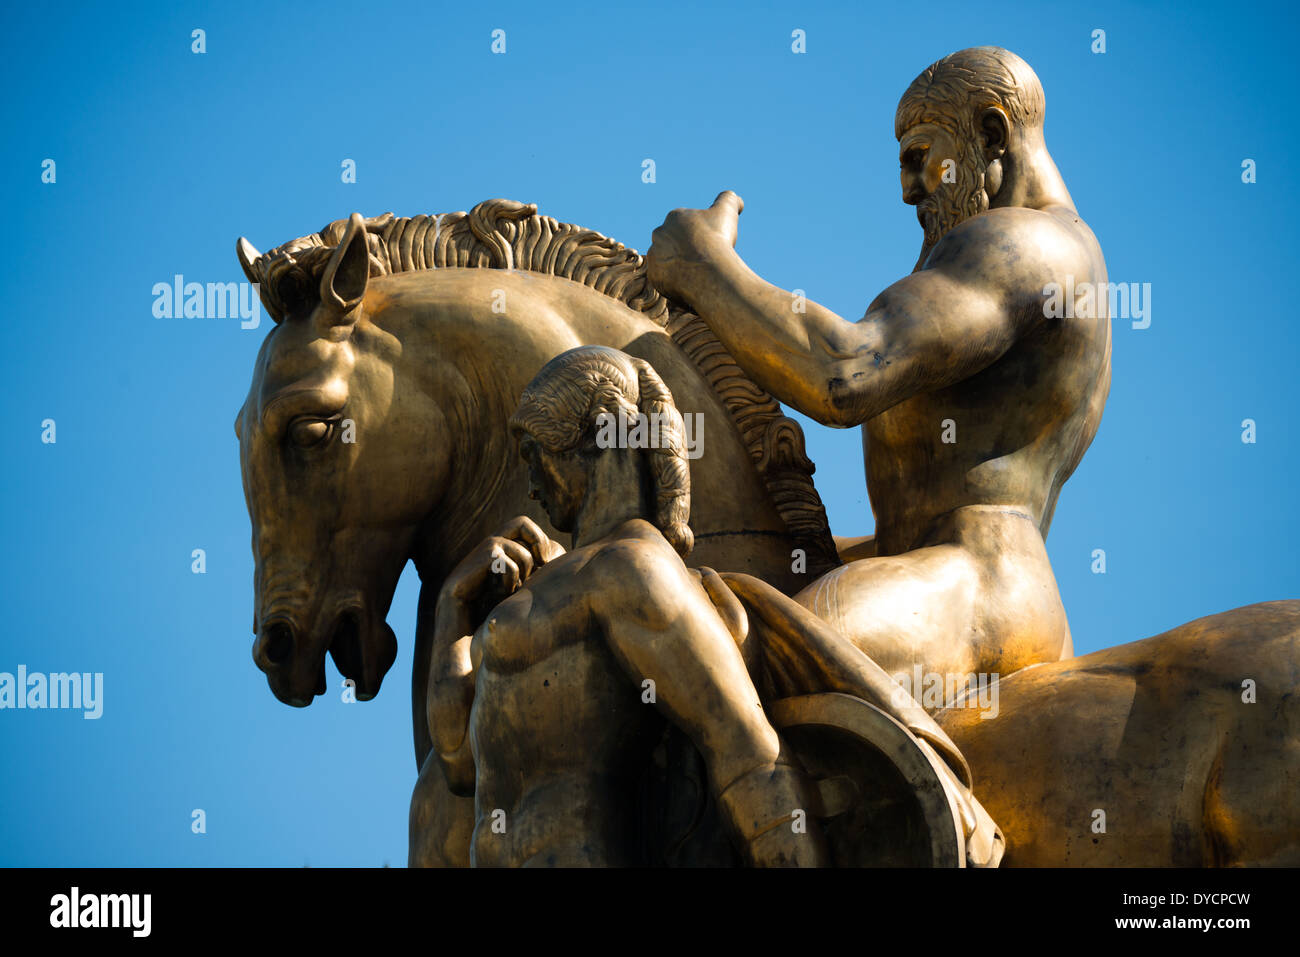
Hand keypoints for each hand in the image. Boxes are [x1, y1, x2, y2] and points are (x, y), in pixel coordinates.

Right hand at [442, 515, 563, 605]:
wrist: (460, 619)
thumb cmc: (490, 606)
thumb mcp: (516, 586)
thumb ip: (532, 570)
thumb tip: (557, 555)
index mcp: (500, 546)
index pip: (524, 527)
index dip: (541, 540)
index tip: (546, 562)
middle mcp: (492, 543)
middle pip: (520, 522)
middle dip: (538, 541)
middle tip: (544, 562)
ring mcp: (485, 550)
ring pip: (522, 553)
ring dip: (524, 574)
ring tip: (513, 590)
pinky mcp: (480, 560)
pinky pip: (509, 566)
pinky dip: (510, 583)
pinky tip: (499, 594)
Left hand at [646, 190, 743, 301]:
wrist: (709, 272)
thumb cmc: (718, 240)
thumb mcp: (728, 211)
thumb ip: (730, 199)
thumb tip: (736, 200)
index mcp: (674, 217)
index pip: (686, 227)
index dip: (699, 236)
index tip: (709, 245)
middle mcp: (659, 234)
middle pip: (673, 243)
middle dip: (685, 250)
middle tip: (702, 260)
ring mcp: (654, 256)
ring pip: (666, 261)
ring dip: (677, 265)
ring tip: (696, 273)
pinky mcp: (654, 276)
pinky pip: (663, 279)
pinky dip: (674, 282)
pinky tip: (689, 284)